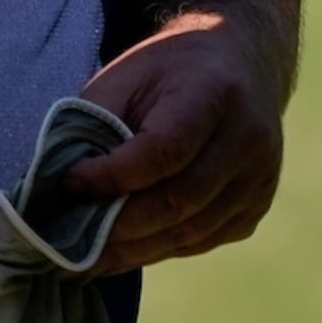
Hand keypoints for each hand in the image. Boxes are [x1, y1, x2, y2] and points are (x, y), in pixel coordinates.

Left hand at [72, 7, 289, 269]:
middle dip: (118, 228)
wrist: (238, 63)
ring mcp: (259, 178)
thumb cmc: (169, 71)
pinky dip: (158, 249)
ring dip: (134, 250)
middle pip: (179, 201)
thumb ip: (97, 124)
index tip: (71, 183)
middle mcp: (248, 138)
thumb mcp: (127, 76)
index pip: (163, 151)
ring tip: (87, 259)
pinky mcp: (256, 206)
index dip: (113, 176)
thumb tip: (62, 186)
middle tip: (70, 242)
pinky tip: (123, 252)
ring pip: (191, 232)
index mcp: (214, 92)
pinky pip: (202, 241)